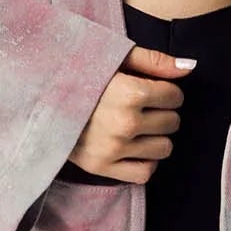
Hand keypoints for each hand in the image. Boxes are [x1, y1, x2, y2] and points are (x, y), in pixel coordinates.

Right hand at [62, 44, 196, 181]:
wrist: (40, 101)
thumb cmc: (81, 75)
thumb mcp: (116, 58)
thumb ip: (155, 61)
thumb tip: (190, 67)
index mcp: (129, 93)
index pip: (175, 96)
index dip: (167, 91)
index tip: (151, 89)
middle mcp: (124, 123)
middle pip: (172, 122)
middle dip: (162, 112)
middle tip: (142, 107)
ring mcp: (114, 148)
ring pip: (164, 148)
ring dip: (156, 136)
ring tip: (137, 126)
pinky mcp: (102, 168)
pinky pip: (145, 172)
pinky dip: (144, 161)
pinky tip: (132, 146)